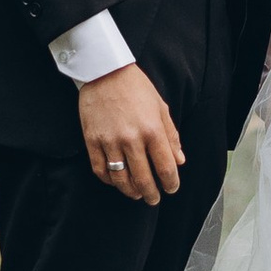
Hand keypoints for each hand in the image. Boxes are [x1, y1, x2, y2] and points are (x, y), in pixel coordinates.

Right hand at [78, 61, 182, 202]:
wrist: (104, 72)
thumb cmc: (136, 87)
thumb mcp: (160, 107)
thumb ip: (171, 136)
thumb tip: (179, 161)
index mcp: (152, 130)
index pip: (166, 167)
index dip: (171, 183)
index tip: (171, 188)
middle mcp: (132, 139)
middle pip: (143, 179)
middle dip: (151, 194)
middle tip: (154, 199)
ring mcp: (110, 141)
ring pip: (121, 179)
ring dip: (130, 191)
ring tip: (136, 193)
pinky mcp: (92, 141)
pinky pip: (100, 170)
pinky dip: (109, 181)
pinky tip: (116, 181)